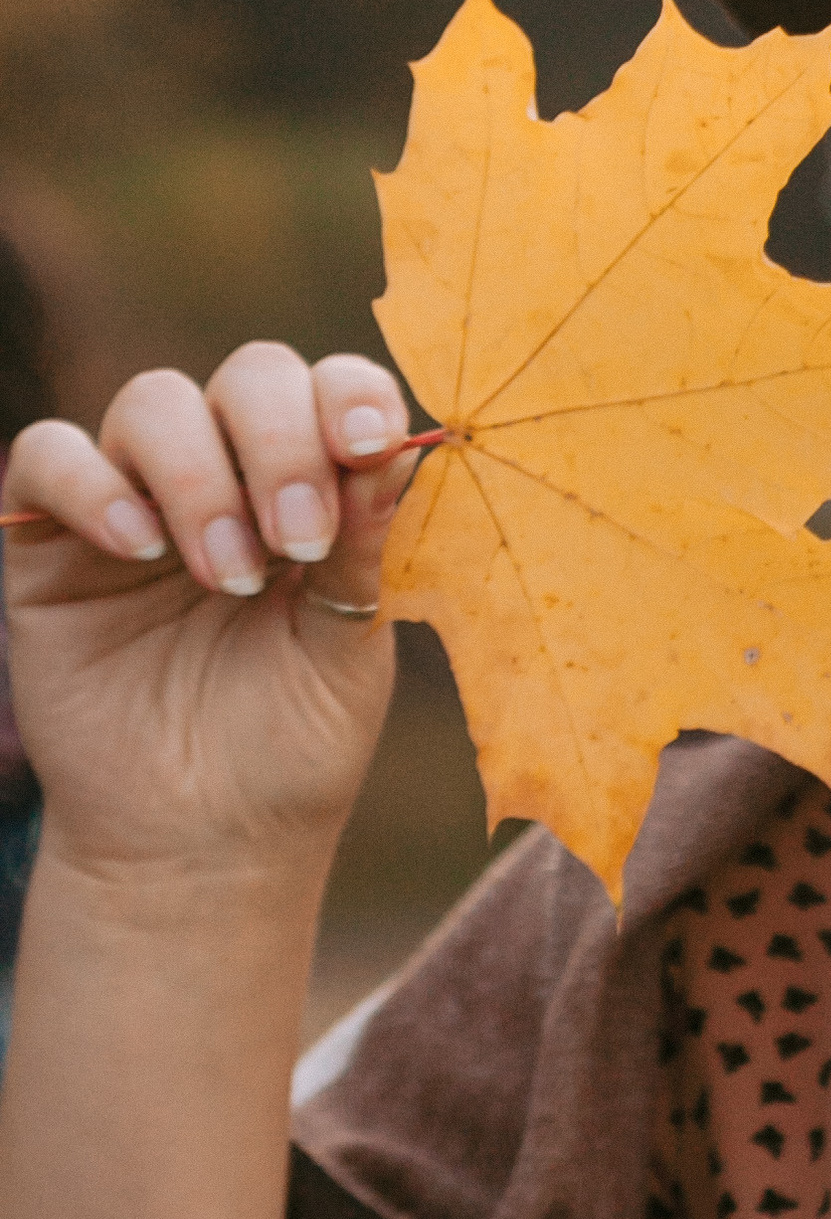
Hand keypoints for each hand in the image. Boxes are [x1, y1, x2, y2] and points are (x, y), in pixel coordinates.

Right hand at [1, 344, 413, 891]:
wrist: (202, 842)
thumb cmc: (290, 746)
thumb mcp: (348, 651)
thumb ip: (365, 552)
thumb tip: (393, 452)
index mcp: (316, 488)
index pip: (333, 390)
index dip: (353, 395)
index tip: (374, 446)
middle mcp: (229, 476)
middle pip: (250, 375)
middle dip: (281, 441)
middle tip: (296, 541)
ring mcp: (138, 499)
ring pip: (154, 401)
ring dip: (201, 477)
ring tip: (228, 577)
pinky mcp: (51, 541)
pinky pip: (50, 456)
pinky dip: (96, 484)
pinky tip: (139, 548)